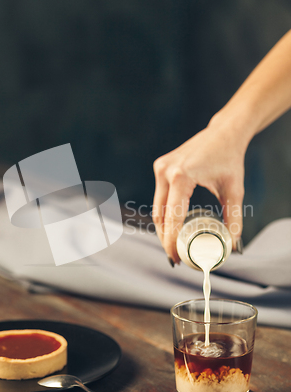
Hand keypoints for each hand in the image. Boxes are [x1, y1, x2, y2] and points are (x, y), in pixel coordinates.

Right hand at [152, 116, 246, 263]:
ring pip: (157, 207)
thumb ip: (233, 218)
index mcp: (182, 176)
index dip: (173, 241)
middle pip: (160, 215)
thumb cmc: (229, 159)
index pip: (173, 217)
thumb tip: (232, 244)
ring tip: (172, 245)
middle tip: (174, 257)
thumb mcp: (234, 190)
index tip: (177, 257)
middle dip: (165, 238)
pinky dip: (164, 213)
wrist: (223, 133)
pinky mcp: (160, 166)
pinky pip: (160, 196)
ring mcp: (161, 168)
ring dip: (163, 228)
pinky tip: (171, 226)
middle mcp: (166, 171)